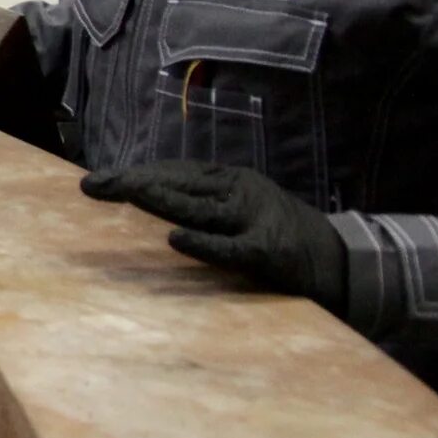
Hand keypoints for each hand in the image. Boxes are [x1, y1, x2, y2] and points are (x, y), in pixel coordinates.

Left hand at [80, 161, 348, 310]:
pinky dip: (203, 244)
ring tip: (122, 191)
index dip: (136, 174)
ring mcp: (256, 220)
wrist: (345, 264)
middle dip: (134, 183)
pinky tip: (174, 239)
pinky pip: (230, 249)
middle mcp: (242, 193)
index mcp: (232, 181)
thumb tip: (150, 202)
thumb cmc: (284, 239)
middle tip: (92, 185)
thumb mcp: (242, 213)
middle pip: (180, 184)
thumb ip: (203, 206)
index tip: (97, 181)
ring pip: (199, 207)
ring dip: (158, 199)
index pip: (175, 173)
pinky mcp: (270, 253)